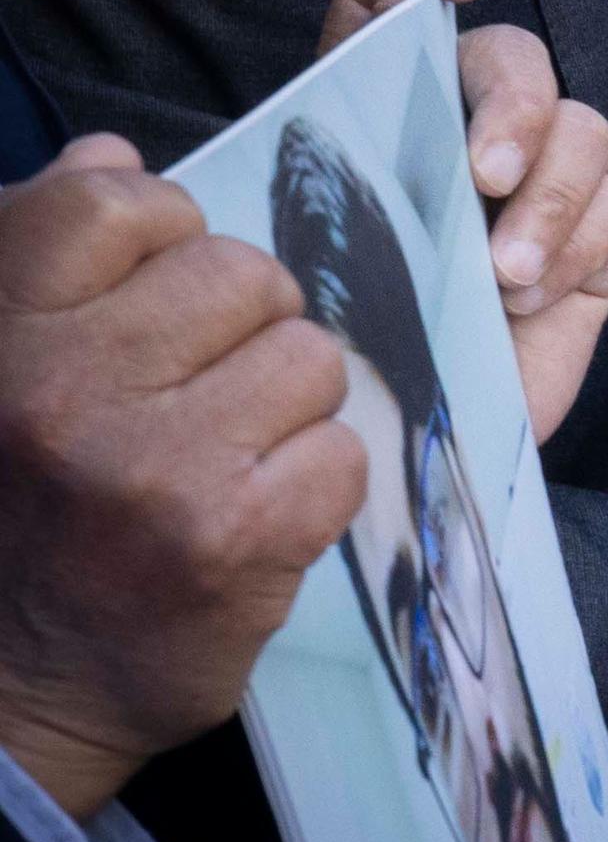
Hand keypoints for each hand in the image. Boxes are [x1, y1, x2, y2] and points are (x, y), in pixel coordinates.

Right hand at [0, 144, 363, 823]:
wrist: (11, 686)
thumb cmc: (16, 508)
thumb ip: (47, 253)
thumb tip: (119, 155)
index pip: (118, 203)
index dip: (164, 233)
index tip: (156, 292)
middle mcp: (59, 389)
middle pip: (243, 275)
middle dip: (244, 328)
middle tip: (198, 395)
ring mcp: (148, 466)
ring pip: (308, 360)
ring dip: (288, 407)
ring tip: (223, 457)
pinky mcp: (231, 538)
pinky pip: (342, 451)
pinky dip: (315, 483)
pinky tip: (254, 513)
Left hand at [321, 0, 607, 442]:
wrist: (389, 444)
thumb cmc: (332, 343)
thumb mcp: (292, 248)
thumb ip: (303, 173)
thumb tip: (289, 116)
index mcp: (374, 108)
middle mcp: (463, 130)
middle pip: (515, 60)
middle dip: (514, 108)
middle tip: (483, 178)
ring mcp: (537, 187)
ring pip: (586, 130)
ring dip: (550, 198)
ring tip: (501, 274)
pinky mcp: (591, 247)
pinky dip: (577, 248)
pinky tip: (524, 300)